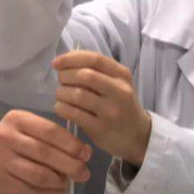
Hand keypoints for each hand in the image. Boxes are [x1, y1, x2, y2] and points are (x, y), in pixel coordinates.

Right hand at [0, 110, 90, 193]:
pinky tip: (58, 190)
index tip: (86, 154)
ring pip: (39, 174)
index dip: (71, 144)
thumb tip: (83, 153)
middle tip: (84, 173)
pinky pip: (32, 189)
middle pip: (45, 153)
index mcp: (16, 119)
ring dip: (60, 180)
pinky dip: (50, 192)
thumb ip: (52, 138)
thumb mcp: (28, 129)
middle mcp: (5, 137)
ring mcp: (0, 160)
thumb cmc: (12, 140)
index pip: (50, 131)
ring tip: (68, 182)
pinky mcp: (0, 180)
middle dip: (70, 165)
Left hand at [52, 50, 151, 165]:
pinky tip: (61, 107)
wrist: (136, 135)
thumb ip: (96, 71)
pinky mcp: (101, 128)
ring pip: (78, 95)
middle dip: (65, 76)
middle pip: (85, 76)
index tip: (56, 63)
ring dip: (61, 92)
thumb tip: (64, 61)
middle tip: (61, 81)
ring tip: (61, 95)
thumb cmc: (119, 104)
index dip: (71, 58)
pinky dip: (62, 108)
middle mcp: (120, 91)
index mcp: (122, 75)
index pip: (95, 59)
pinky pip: (74, 114)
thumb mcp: (116, 83)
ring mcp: (111, 111)